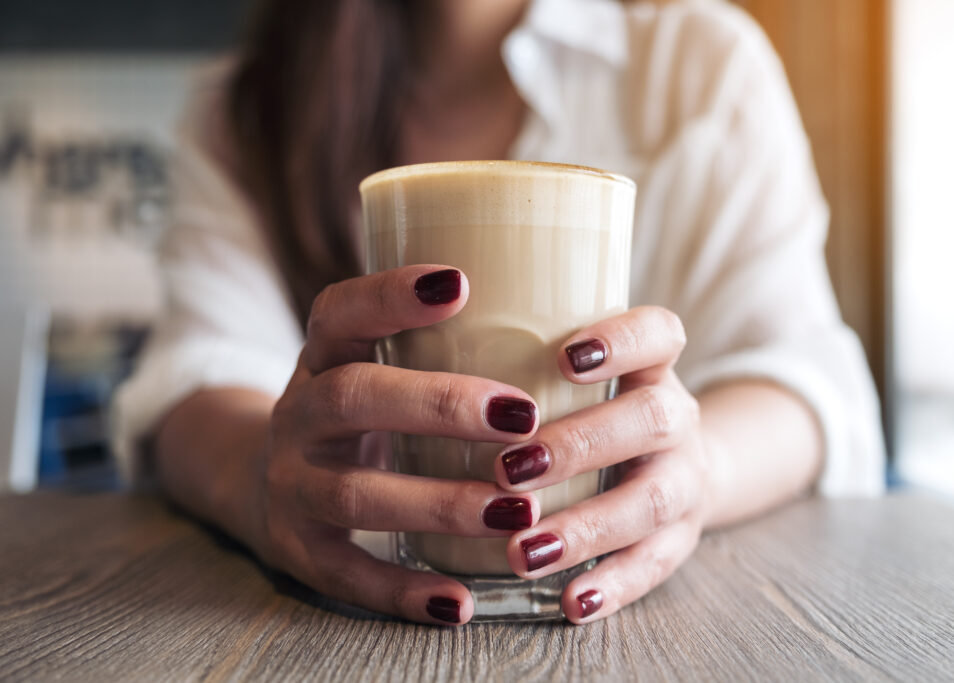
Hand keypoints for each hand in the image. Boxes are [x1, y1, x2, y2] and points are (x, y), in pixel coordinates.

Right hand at [250, 265, 542, 624]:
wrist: (265, 481)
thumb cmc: (359, 413)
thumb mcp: (372, 366)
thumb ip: (432, 344)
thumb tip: (552, 303)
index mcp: (322, 357)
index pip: (340, 312)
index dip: (390, 294)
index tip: (460, 281)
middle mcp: (298, 414)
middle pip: (353, 397)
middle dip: (438, 404)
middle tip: (521, 417)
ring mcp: (291, 483)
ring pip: (356, 494)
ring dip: (439, 502)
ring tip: (515, 510)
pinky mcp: (297, 548)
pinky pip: (347, 572)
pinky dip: (404, 590)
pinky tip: (461, 600)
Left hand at [492, 306, 711, 622]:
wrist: (673, 463)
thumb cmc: (596, 407)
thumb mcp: (581, 374)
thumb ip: (526, 355)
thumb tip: (423, 322)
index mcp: (653, 365)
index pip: (660, 334)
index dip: (622, 341)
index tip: (564, 358)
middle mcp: (677, 419)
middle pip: (653, 420)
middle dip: (581, 444)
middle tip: (510, 469)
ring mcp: (684, 480)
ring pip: (651, 501)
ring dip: (586, 528)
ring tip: (522, 551)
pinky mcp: (680, 540)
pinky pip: (655, 566)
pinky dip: (612, 585)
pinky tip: (569, 602)